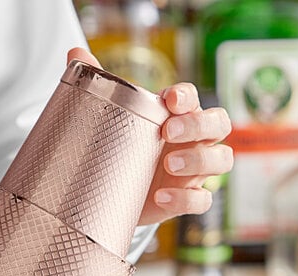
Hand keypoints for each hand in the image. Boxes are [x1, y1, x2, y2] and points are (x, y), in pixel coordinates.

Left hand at [67, 47, 232, 224]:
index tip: (168, 100)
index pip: (193, 99)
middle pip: (219, 124)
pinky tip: (161, 197)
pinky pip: (202, 200)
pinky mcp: (187, 198)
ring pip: (221, 159)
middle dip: (199, 125)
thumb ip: (98, 86)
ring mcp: (194, 171)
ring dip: (199, 160)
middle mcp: (193, 141)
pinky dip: (186, 198)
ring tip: (169, 165)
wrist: (115, 193)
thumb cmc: (122, 150)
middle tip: (168, 132)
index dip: (186, 97)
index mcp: (177, 116)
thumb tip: (76, 53)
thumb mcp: (111, 121)